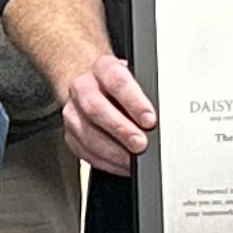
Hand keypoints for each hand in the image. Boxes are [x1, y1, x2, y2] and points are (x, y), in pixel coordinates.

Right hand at [58, 52, 155, 173]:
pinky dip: (106, 162)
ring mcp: (73, 111)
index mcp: (103, 68)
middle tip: (140, 143)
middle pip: (96, 108)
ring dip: (113, 151)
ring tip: (133, 160)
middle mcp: (83, 87)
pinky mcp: (70, 134)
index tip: (149, 119)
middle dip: (120, 129)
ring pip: (87, 134)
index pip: (117, 81)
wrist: (94, 86)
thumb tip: (162, 118)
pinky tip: (122, 164)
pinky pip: (85, 152)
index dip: (134, 102)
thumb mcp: (136, 78)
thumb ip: (147, 93)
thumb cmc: (120, 85)